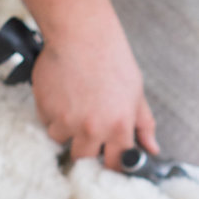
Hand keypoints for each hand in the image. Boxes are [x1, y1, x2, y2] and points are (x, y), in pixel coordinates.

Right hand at [31, 15, 159, 168]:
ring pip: (60, 139)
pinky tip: (61, 93)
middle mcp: (92, 128)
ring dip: (65, 128)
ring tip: (73, 102)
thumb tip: (152, 148)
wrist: (82, 35)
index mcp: (119, 126)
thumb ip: (144, 124)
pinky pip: (46, 122)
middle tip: (86, 125)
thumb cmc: (112, 60)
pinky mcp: (46, 109)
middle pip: (83, 157)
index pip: (117, 163)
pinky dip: (51, 112)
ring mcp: (66, 121)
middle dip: (85, 146)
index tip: (108, 159)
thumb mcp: (136, 93)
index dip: (112, 162)